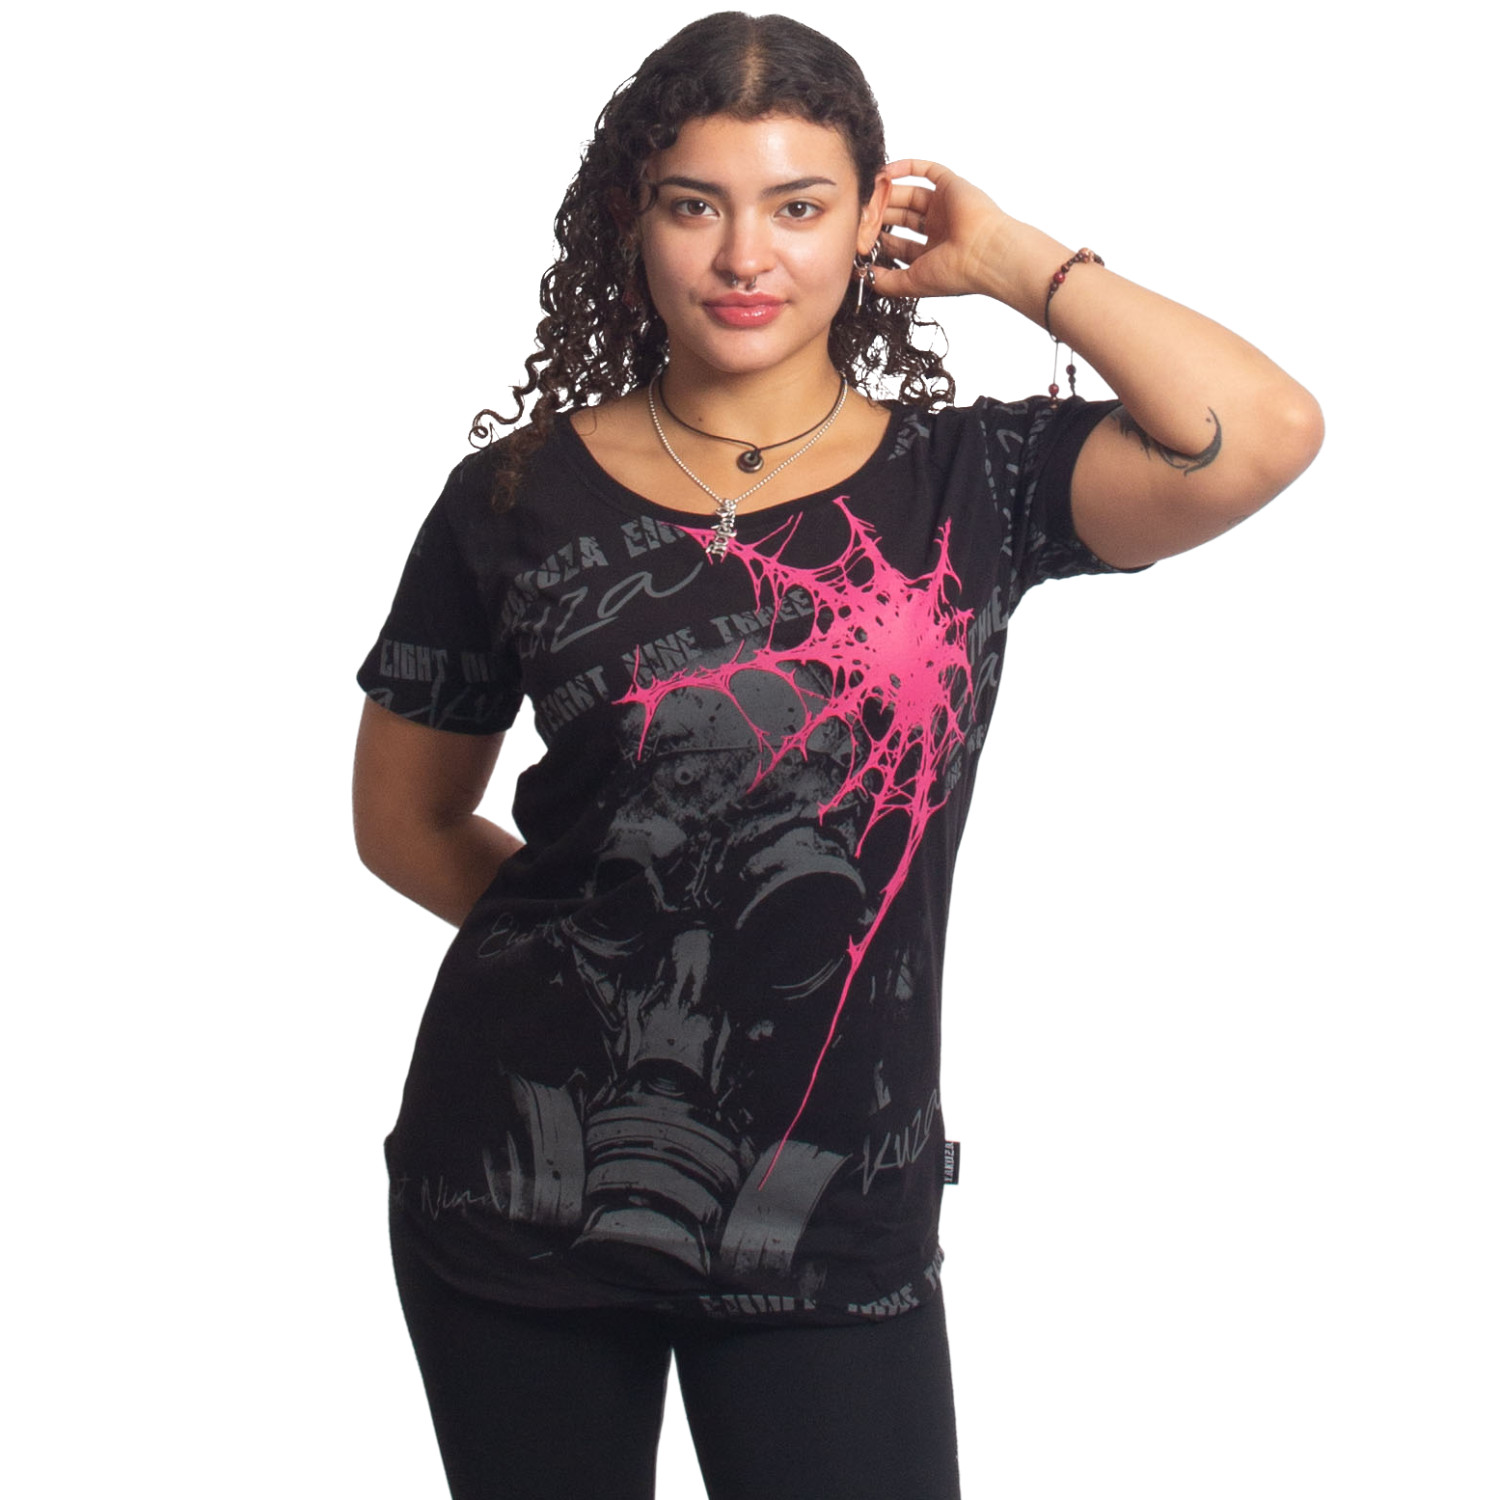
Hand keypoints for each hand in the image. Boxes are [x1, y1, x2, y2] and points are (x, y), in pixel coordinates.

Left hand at [872, 159, 1016, 302]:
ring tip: (867, 193)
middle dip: (880, 215)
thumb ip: (886, 282)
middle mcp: (938, 228)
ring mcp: (945, 206)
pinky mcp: (951, 185)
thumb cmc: (955, 273)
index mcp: (932, 252)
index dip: (878, 240)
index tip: (858, 238)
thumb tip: (861, 276)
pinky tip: (884, 172)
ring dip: (888, 193)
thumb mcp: (912, 283)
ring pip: (909, 194)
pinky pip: (927, 169)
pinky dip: (905, 167)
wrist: (986, 254)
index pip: (899, 244)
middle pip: (901, 217)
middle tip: (859, 212)